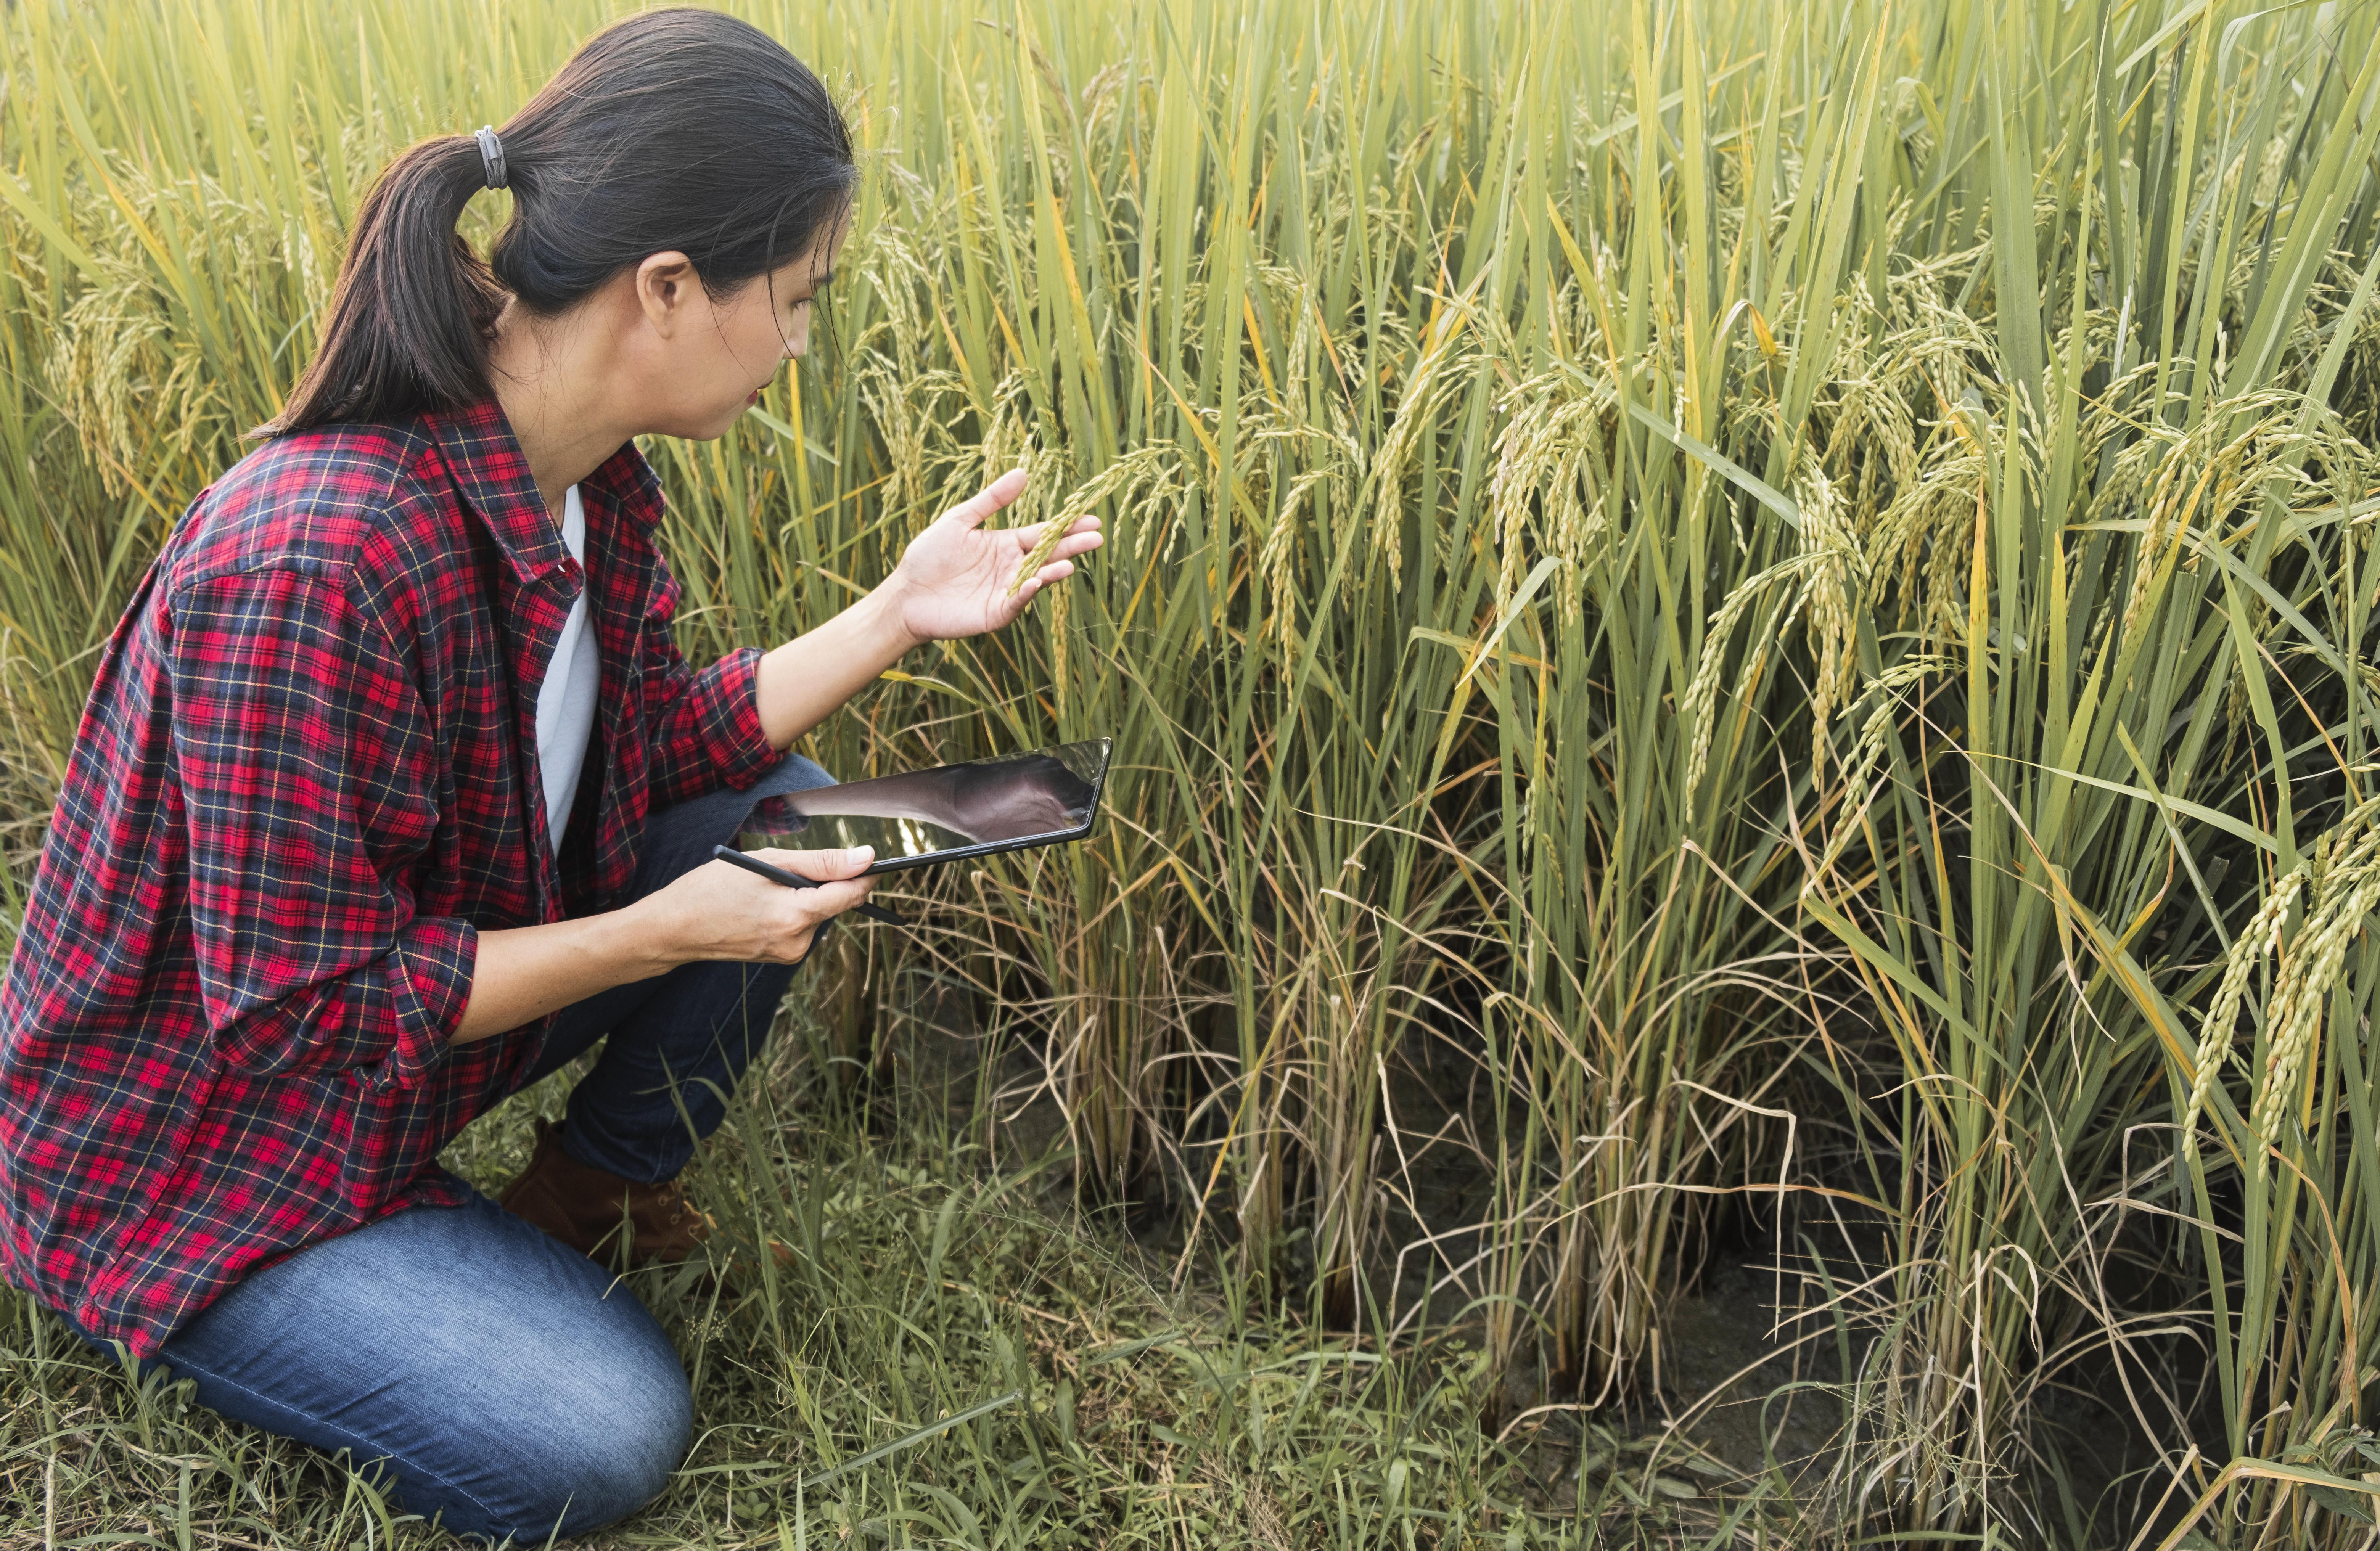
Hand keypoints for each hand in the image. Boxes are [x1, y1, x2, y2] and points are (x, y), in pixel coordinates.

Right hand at [628, 846, 876, 969]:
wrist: (674, 928)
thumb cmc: (713, 889)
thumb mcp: (768, 863)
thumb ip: (822, 863)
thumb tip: (867, 859)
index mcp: (795, 917)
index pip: (852, 894)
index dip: (864, 873)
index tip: (870, 857)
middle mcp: (798, 943)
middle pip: (835, 904)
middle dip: (823, 882)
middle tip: (786, 868)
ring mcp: (789, 954)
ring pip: (818, 914)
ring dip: (804, 896)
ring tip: (765, 888)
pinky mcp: (781, 957)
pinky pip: (801, 926)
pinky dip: (791, 910)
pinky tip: (762, 904)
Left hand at [884, 469, 1103, 643]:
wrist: (905, 593)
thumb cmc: (929, 555)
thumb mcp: (959, 519)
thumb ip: (991, 499)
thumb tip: (1023, 472)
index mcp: (1006, 544)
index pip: (1043, 533)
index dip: (1067, 526)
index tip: (1091, 518)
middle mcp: (1012, 567)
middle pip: (1048, 555)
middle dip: (1072, 547)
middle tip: (1097, 538)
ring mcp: (1006, 591)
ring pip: (1037, 580)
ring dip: (1054, 571)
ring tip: (1070, 562)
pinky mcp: (995, 613)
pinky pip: (1016, 602)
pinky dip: (1027, 593)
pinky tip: (1036, 582)